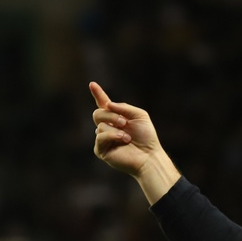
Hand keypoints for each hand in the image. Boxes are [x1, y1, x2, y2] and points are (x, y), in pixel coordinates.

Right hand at [89, 82, 179, 203]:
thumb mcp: (139, 115)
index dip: (98, 94)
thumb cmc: (146, 137)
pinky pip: (100, 136)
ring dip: (115, 128)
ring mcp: (103, 139)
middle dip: (111, 115)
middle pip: (98, 113)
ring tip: (127, 137)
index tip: (92, 84)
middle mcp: (108, 127)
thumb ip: (124, 107)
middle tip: (124, 122)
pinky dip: (112, 136)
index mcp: (117, 118)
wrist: (149, 156)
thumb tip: (107, 105)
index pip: (104, 104)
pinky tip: (123, 140)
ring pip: (100, 124)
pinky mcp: (101, 150)